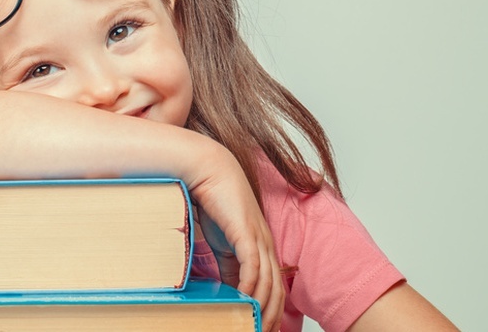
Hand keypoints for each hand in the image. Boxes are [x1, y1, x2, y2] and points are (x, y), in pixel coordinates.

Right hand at [191, 173, 283, 331]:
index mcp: (263, 246)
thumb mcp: (223, 242)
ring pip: (268, 282)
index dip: (271, 310)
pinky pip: (252, 267)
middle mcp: (266, 244)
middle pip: (276, 290)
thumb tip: (230, 288)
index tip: (264, 327)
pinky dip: (249, 286)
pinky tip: (242, 299)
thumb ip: (230, 264)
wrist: (211, 171)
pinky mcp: (246, 233)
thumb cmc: (216, 202)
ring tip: (253, 325)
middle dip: (270, 316)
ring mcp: (259, 238)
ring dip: (261, 307)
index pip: (274, 286)